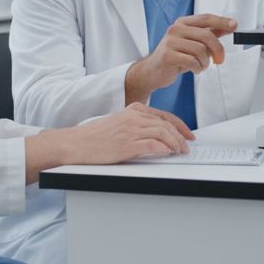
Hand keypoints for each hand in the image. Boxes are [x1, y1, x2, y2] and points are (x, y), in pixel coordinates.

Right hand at [24, 103, 195, 180]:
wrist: (75, 144)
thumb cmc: (95, 138)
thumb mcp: (118, 124)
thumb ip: (136, 125)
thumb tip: (157, 136)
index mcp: (133, 110)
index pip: (164, 115)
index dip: (180, 126)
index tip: (188, 135)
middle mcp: (133, 117)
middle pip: (167, 124)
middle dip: (181, 136)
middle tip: (187, 147)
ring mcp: (130, 130)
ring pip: (163, 132)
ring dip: (176, 143)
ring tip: (180, 152)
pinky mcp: (126, 144)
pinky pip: (152, 144)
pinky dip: (163, 149)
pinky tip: (167, 154)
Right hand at [124, 14, 237, 105]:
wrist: (152, 71)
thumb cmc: (174, 56)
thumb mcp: (191, 43)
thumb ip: (208, 34)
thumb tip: (228, 27)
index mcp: (182, 23)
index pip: (205, 18)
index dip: (221, 21)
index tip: (234, 25)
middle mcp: (175, 29)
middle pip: (206, 36)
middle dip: (217, 50)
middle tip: (220, 60)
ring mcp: (170, 42)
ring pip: (201, 50)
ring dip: (205, 62)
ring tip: (201, 66)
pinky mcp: (168, 55)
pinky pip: (192, 62)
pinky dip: (198, 68)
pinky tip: (194, 70)